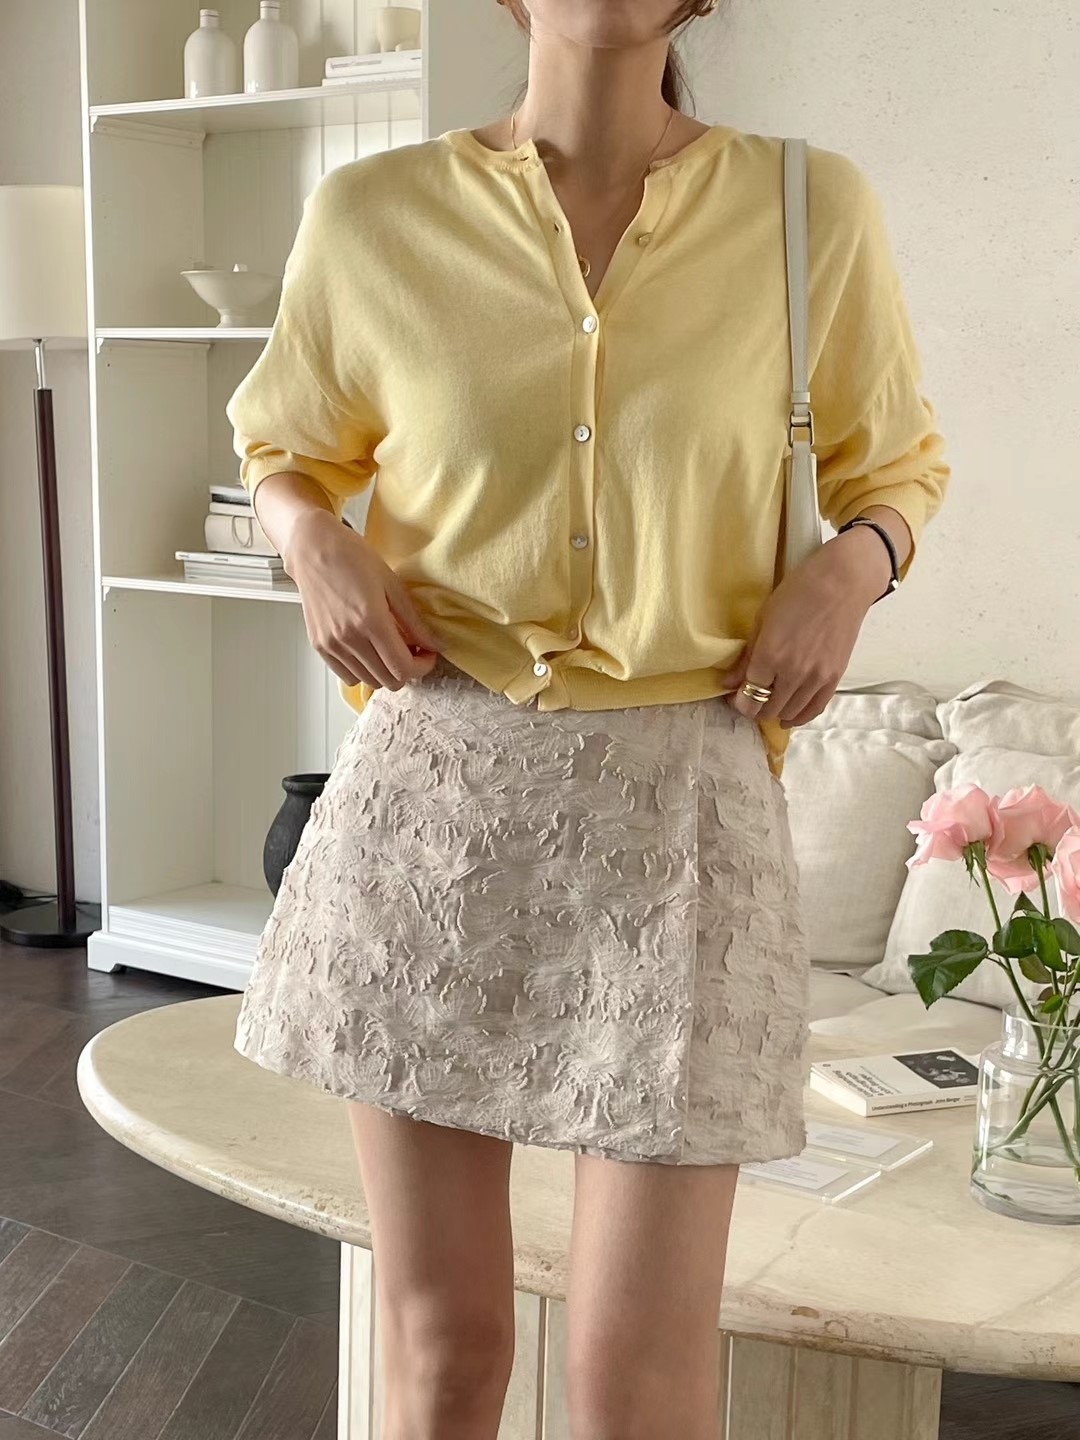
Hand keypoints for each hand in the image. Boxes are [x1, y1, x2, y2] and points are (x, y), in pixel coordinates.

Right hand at [284, 508, 442, 690]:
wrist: (313, 549)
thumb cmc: (351, 558)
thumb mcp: (392, 585)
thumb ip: (414, 621)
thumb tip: (434, 645)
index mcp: (371, 621)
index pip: (403, 668)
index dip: (422, 667)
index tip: (428, 655)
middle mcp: (349, 638)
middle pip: (388, 680)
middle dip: (407, 670)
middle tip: (412, 650)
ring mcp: (332, 644)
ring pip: (369, 681)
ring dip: (385, 671)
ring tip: (389, 648)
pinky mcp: (319, 645)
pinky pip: (347, 676)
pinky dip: (363, 671)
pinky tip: (368, 650)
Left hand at [718, 526, 891, 727]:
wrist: (842, 583)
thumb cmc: (798, 593)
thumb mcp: (762, 620)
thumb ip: (747, 656)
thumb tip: (729, 683)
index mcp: (770, 656)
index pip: (748, 696)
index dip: (738, 701)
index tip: (735, 696)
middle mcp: (793, 673)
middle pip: (767, 709)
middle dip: (754, 709)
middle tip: (750, 699)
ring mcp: (816, 678)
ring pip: (789, 712)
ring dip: (775, 713)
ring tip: (768, 704)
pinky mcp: (834, 678)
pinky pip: (814, 709)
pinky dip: (799, 716)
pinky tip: (789, 717)